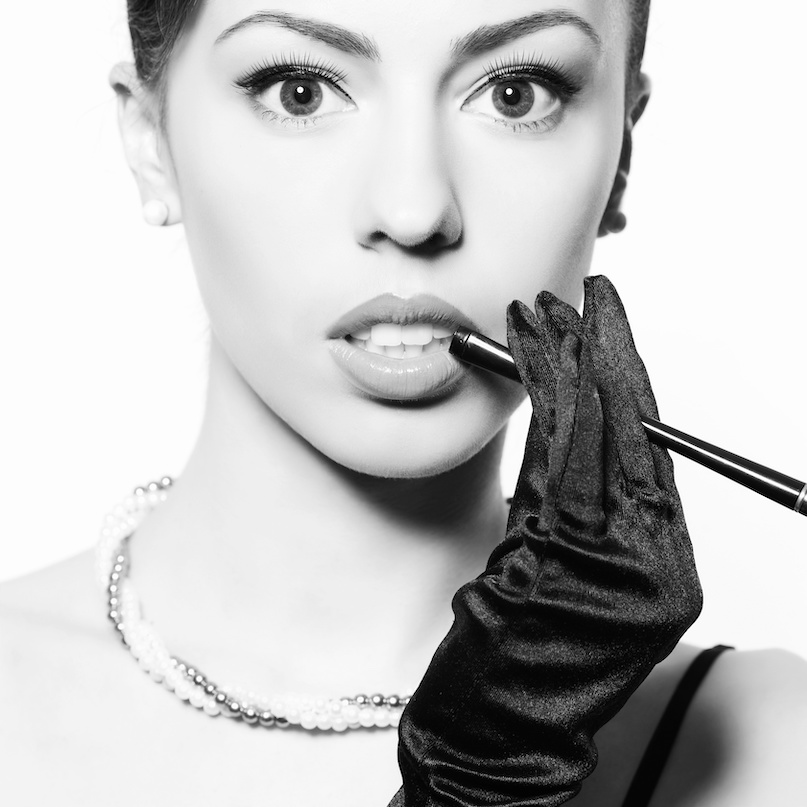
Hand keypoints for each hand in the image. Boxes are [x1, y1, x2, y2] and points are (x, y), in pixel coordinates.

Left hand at [388, 276, 701, 806]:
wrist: (499, 724)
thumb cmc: (524, 647)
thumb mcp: (558, 560)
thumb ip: (574, 496)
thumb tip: (567, 415)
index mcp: (664, 557)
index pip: (650, 440)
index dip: (628, 373)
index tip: (604, 320)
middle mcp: (656, 559)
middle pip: (634, 429)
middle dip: (608, 351)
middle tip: (586, 292)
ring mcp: (619, 564)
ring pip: (597, 435)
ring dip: (570, 363)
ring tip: (546, 309)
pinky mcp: (572, 562)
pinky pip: (564, 461)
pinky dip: (554, 400)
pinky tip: (543, 352)